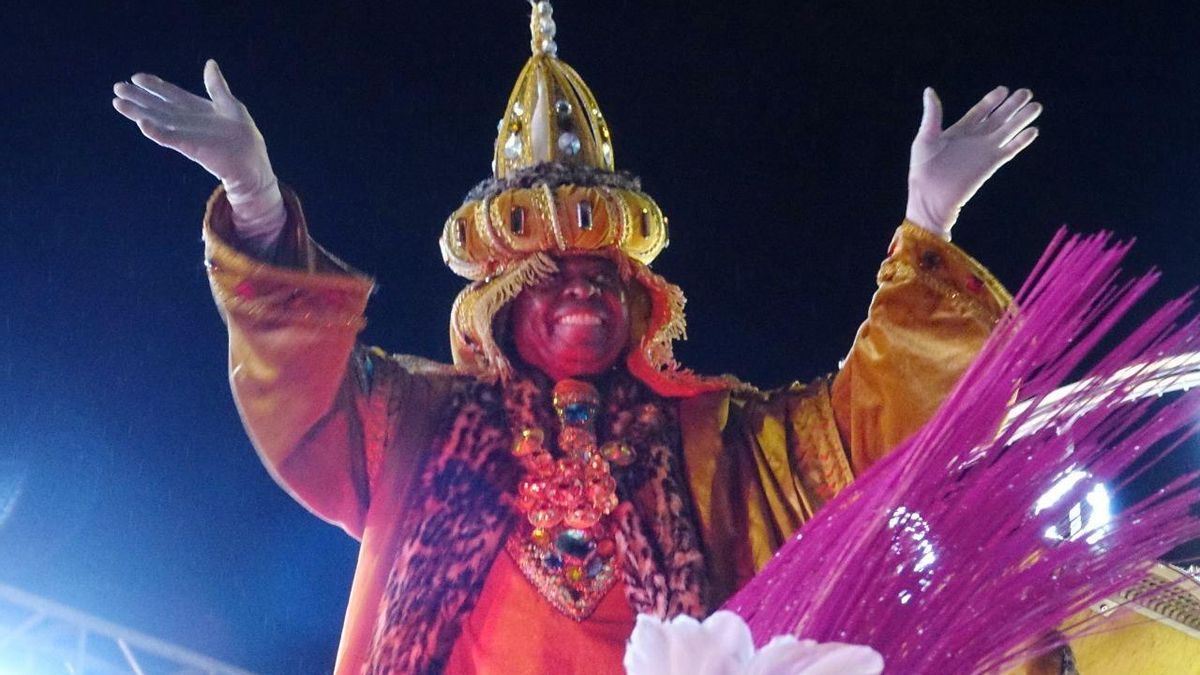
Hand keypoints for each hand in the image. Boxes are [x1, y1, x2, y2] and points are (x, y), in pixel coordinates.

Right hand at [113, 60, 284, 243]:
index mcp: (196, 109)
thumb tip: (210, 63)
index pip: (171, 94)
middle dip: (138, 98)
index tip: (136, 77)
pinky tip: (142, 124)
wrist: (252, 163)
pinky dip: (156, 132)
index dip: (155, 86)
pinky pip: (170, 139)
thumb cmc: (243, 137)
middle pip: (158, 106)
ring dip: (138, 112)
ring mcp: (186, 134)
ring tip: (118, 103)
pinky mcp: (190, 147)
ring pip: (157, 121)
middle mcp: (187, 121)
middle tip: (117, 88)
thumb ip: (216, 86)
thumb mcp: (230, 105)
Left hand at [905, 86, 1040, 238]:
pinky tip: (1033, 131)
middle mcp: (975, 139)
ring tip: (1036, 106)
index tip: (1004, 90)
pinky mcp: (992, 164)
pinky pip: (1010, 149)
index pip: (980, 111)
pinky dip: (1021, 141)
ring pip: (1008, 131)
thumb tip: (929, 90)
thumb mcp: (925, 138)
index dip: (992, 101)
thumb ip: (933, 114)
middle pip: (998, 118)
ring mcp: (985, 151)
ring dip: (1022, 119)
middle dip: (1012, 106)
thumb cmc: (923, 170)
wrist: (930, 197)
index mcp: (959, 131)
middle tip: (1026, 92)